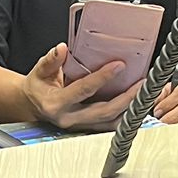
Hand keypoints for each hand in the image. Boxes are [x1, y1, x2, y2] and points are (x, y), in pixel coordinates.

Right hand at [22, 44, 143, 132]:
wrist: (32, 106)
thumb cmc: (38, 87)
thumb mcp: (39, 71)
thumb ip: (51, 60)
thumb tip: (62, 48)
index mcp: (56, 103)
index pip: (84, 90)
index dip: (102, 77)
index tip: (119, 65)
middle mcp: (69, 118)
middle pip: (104, 111)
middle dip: (126, 98)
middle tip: (142, 83)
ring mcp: (80, 127)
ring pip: (110, 122)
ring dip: (130, 109)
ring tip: (145, 94)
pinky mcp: (87, 128)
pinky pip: (110, 125)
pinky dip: (126, 116)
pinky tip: (136, 105)